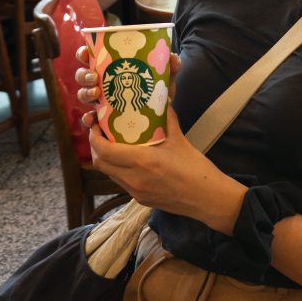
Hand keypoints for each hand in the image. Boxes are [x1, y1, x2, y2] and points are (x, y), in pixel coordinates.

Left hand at [73, 47, 244, 229]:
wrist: (207, 198)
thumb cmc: (196, 169)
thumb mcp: (180, 139)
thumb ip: (167, 119)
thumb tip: (161, 100)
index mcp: (142, 161)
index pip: (104, 151)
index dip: (94, 138)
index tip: (96, 125)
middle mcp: (134, 179)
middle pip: (100, 164)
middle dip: (96, 147)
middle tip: (102, 133)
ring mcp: (136, 192)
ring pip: (110, 174)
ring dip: (107, 159)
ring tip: (114, 144)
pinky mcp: (141, 199)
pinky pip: (122, 182)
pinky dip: (119, 169)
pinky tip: (130, 160)